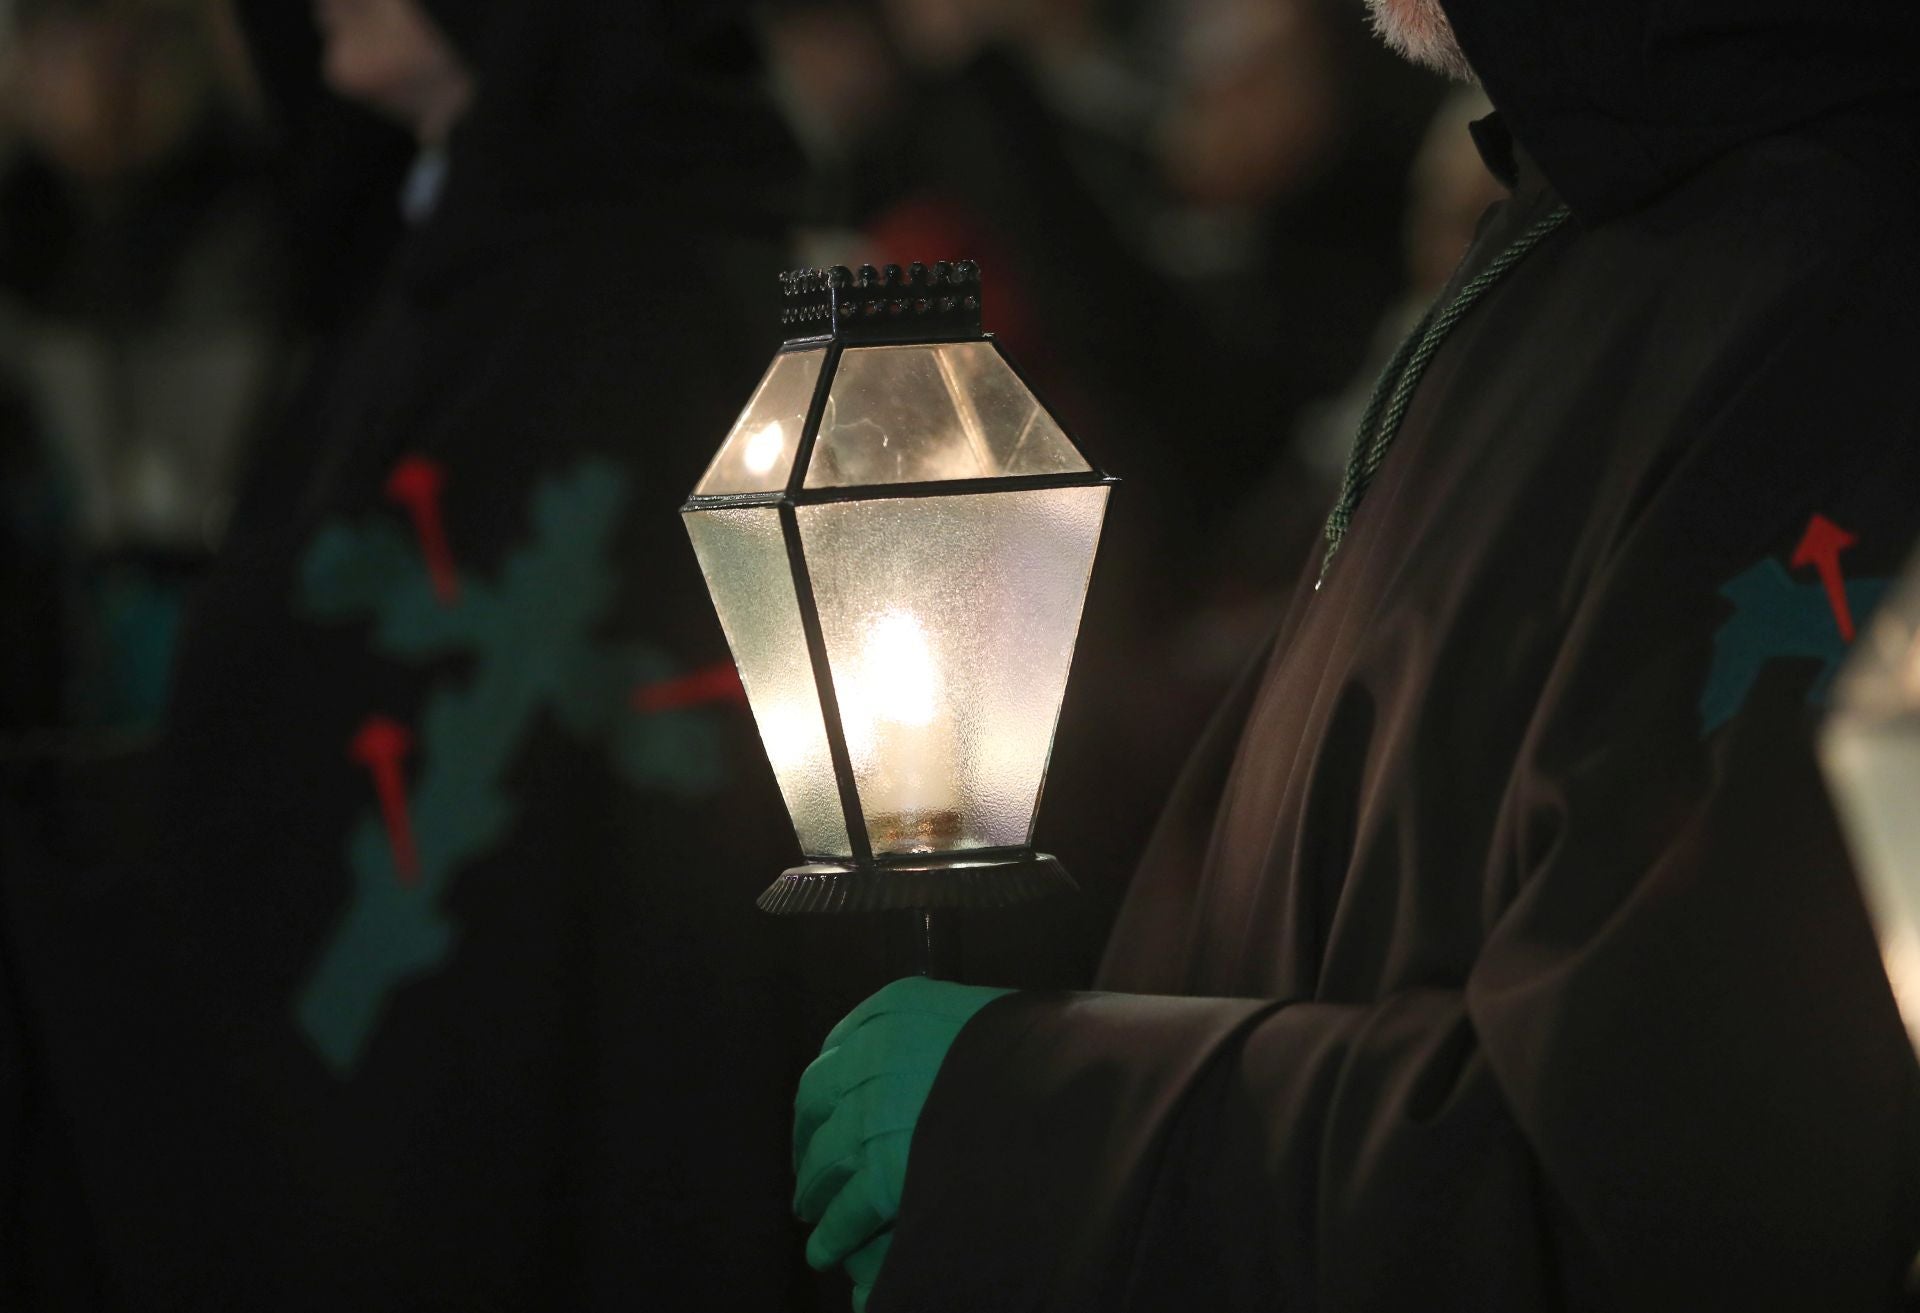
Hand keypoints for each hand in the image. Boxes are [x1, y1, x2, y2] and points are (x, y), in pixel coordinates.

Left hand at [793, 976, 1011, 1290]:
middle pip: (816, 1104)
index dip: (824, 1092)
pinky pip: (845, 1210)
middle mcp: (869, 1056)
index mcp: (893, 1008)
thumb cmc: (1038, 1048)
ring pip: (824, 1162)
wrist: (1068, 1081)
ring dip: (814, 1192)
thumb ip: (940, 1034)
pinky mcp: (882, 1173)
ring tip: (813, 1217)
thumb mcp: (981, 1016)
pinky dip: (833, 1233)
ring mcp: (871, 1115)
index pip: (835, 1049)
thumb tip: (928, 1061)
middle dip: (809, 1142)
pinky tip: (827, 1250)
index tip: (822, 1113)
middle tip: (810, 1170)